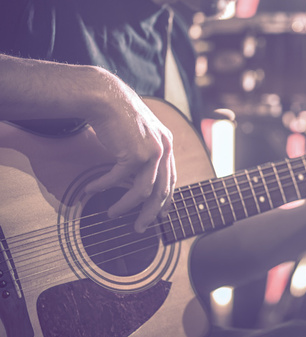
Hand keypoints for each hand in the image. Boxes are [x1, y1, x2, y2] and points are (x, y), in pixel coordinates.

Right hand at [83, 71, 175, 232]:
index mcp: (167, 144)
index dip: (166, 200)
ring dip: (125, 206)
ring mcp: (152, 152)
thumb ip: (145, 153)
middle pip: (162, 191)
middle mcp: (164, 149)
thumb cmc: (117, 115)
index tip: (160, 216)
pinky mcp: (134, 153)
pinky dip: (103, 186)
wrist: (105, 96)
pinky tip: (91, 190)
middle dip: (150, 213)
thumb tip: (139, 178)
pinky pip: (117, 179)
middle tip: (139, 228)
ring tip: (112, 214)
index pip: (171, 179)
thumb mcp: (139, 134)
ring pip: (142, 191)